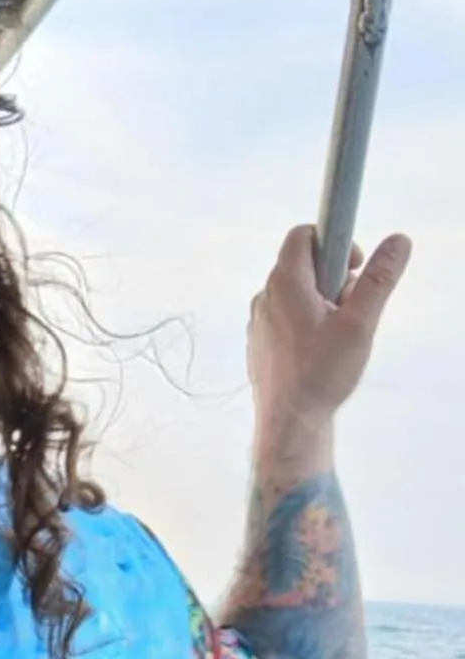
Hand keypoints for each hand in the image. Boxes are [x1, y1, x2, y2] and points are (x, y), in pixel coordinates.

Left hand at [248, 224, 410, 445]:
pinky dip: (306, 322)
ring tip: (337, 334)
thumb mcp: (360, 323)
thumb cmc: (321, 374)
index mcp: (285, 283)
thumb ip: (379, 279)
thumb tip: (397, 241)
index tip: (354, 266)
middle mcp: (265, 297)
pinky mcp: (261, 342)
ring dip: (321, 301)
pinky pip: (286, 317)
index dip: (334, 239)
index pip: (302, 235)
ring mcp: (259, 321)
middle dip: (332, 276)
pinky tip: (320, 350)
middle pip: (301, 264)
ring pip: (295, 293)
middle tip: (350, 306)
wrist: (289, 423)